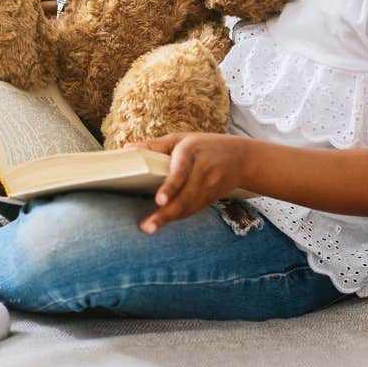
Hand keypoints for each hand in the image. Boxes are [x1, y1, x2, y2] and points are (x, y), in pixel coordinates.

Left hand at [124, 132, 246, 232]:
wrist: (241, 158)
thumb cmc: (203, 145)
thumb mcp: (180, 138)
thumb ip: (154, 145)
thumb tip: (126, 149)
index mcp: (192, 152)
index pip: (181, 171)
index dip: (171, 187)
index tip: (159, 200)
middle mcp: (203, 171)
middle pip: (185, 196)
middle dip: (166, 213)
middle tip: (147, 226)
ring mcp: (210, 186)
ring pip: (189, 206)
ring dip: (169, 218)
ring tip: (149, 227)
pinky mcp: (212, 198)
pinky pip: (193, 210)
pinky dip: (178, 216)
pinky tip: (163, 220)